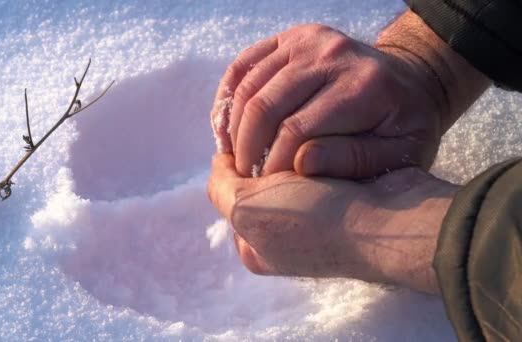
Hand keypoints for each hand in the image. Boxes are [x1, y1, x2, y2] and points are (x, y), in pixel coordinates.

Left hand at [207, 153, 458, 293]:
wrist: (389, 221)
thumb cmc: (313, 220)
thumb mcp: (248, 210)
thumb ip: (221, 188)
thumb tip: (220, 163)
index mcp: (256, 247)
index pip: (229, 194)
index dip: (233, 163)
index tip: (243, 138)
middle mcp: (282, 237)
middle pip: (258, 181)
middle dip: (263, 158)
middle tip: (272, 137)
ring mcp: (314, 218)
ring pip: (287, 169)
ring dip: (289, 152)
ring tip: (299, 138)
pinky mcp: (342, 197)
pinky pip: (317, 164)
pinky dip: (315, 150)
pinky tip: (321, 139)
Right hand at [210, 11, 488, 178]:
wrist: (411, 80)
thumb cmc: (403, 127)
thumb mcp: (399, 154)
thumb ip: (354, 160)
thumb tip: (300, 164)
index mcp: (362, 86)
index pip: (296, 131)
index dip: (273, 167)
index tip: (268, 194)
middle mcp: (331, 54)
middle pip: (264, 107)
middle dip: (246, 151)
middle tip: (244, 181)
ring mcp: (307, 41)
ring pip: (247, 87)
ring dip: (232, 129)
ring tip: (234, 161)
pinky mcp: (290, 38)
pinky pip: (242, 65)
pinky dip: (226, 98)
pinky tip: (224, 128)